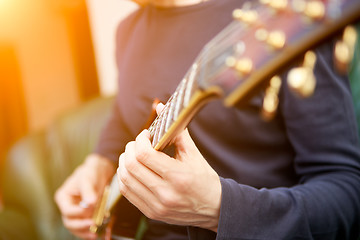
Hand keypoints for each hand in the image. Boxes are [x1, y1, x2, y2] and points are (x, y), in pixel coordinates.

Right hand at [55, 154, 114, 238]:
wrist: (99, 172)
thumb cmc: (90, 172)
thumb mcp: (88, 179)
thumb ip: (88, 191)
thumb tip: (90, 203)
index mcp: (63, 197)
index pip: (68, 210)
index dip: (79, 212)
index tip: (91, 209)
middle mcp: (67, 206)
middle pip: (70, 222)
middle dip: (81, 226)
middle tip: (93, 224)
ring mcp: (76, 212)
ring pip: (76, 227)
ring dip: (85, 232)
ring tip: (95, 234)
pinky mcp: (85, 215)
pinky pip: (84, 226)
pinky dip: (90, 231)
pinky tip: (97, 233)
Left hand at [117, 105, 221, 231]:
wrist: (213, 208)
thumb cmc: (204, 179)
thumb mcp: (194, 154)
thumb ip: (176, 131)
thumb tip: (161, 107)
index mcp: (178, 177)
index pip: (145, 155)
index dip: (140, 140)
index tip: (146, 134)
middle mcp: (165, 194)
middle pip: (131, 166)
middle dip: (130, 148)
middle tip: (138, 143)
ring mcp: (156, 206)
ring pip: (125, 179)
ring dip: (124, 162)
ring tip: (133, 154)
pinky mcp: (151, 213)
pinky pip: (127, 192)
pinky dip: (125, 177)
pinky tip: (132, 169)